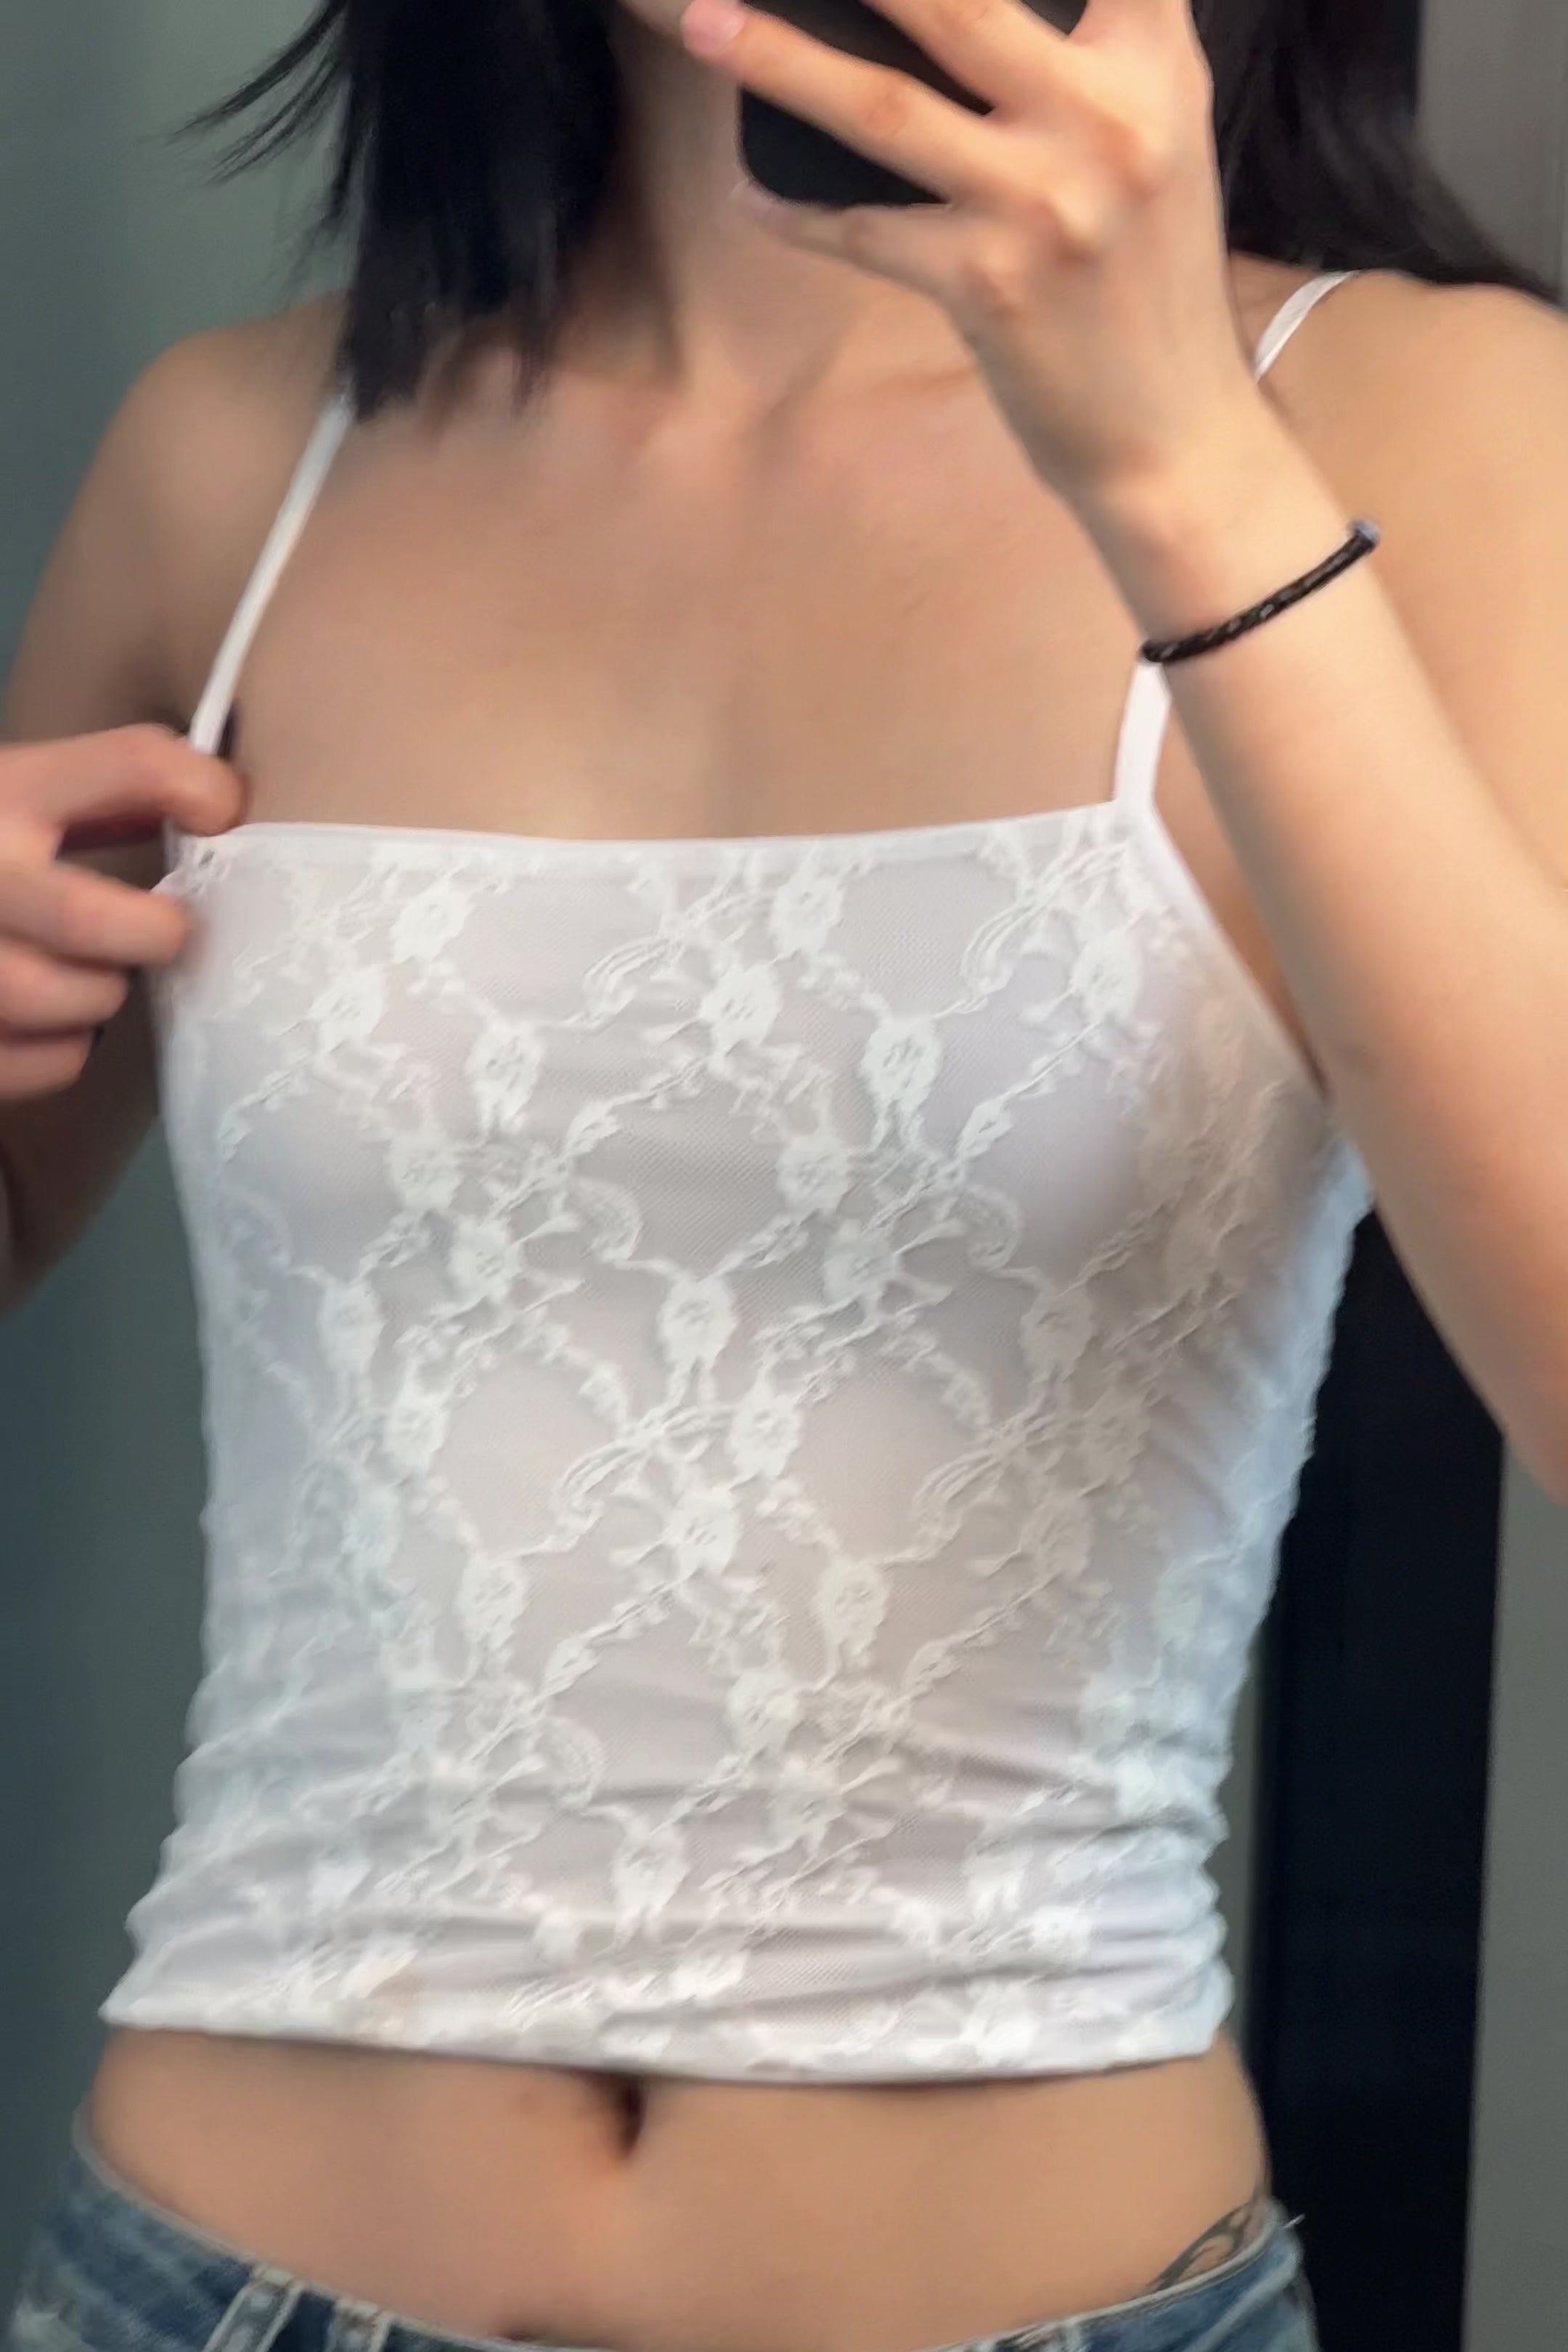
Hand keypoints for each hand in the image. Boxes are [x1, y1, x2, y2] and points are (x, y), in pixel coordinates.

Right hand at [0, 726, 241, 1100]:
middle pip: (89, 920)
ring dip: (104, 991)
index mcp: (1, 793)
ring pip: (79, 1000)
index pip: (133, 762)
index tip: (220, 814)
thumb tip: (222, 805)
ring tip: (88, 973)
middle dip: (154, 933)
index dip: (203, 789)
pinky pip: (58, 1061)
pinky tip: (45, 1018)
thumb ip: (110, 791)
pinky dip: (71, 1046)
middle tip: (163, 932)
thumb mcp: (20, 793)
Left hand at [680, 0, 1263, 518]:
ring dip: (777, 61)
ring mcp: (1044, 204)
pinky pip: (864, 230)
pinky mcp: (988, 285)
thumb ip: (1101, 50)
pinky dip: (796, 212)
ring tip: (703, 21)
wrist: (1169, 431)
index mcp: (1153, 65)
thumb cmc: (1146, 277)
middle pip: (955, 0)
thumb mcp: (1161, 137)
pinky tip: (749, 192)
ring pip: (883, 105)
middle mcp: (1106, 121)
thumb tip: (959, 11)